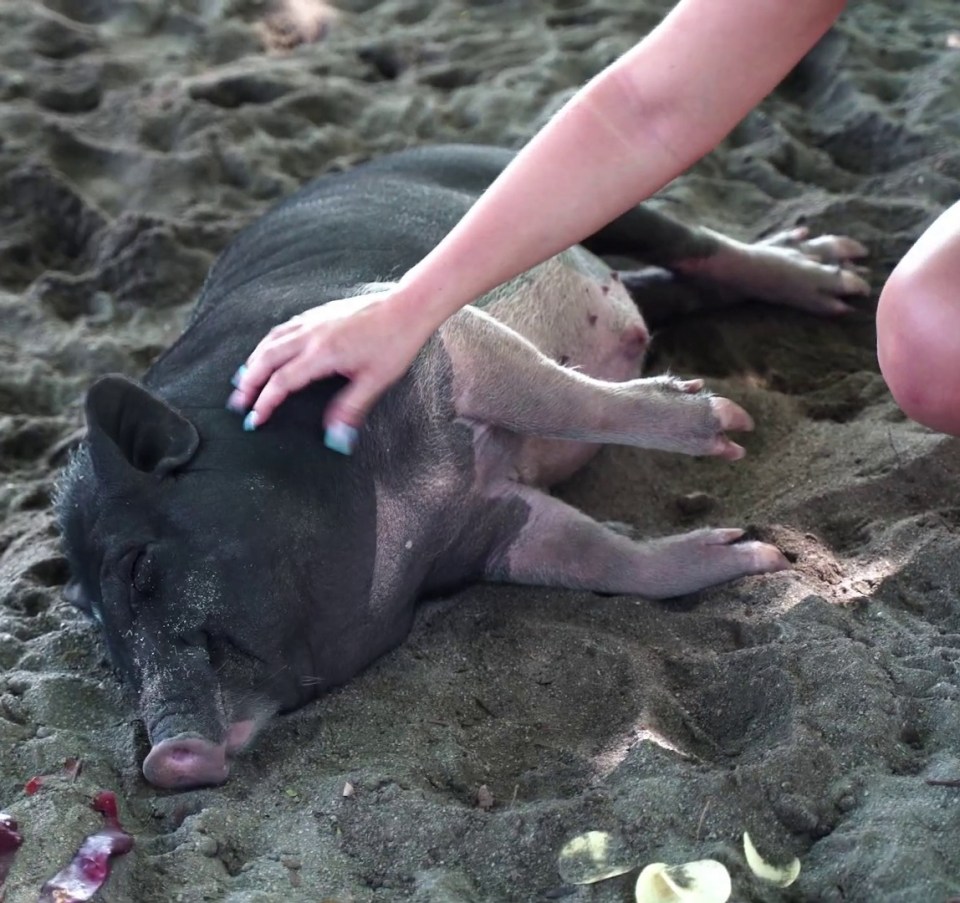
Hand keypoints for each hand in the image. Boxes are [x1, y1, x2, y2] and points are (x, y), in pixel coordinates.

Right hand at [227, 289, 429, 452]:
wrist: (407, 307)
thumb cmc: (395, 342)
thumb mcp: (376, 381)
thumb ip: (351, 409)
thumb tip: (336, 440)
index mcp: (322, 354)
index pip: (282, 382)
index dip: (265, 402)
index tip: (255, 420)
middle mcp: (311, 335)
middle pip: (266, 359)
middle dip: (248, 382)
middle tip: (238, 402)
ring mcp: (313, 321)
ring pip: (271, 341)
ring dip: (254, 361)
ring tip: (243, 379)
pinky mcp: (319, 314)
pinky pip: (283, 329)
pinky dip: (268, 343)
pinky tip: (269, 350)